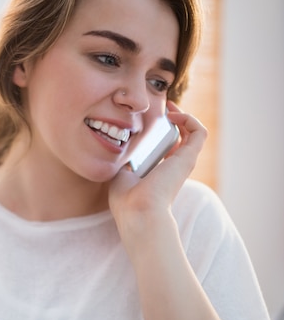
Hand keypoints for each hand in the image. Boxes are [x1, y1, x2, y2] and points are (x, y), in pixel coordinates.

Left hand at [108, 104, 206, 235]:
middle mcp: (174, 168)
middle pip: (182, 139)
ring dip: (184, 117)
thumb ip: (123, 163)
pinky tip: (172, 115)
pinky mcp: (188, 158)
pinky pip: (199, 132)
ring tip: (168, 108)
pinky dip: (189, 119)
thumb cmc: (127, 201)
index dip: (161, 133)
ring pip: (194, 134)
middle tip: (162, 108)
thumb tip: (120, 152)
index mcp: (160, 173)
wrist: (138, 211)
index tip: (149, 120)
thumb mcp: (120, 176)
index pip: (167, 149)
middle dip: (174, 121)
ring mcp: (183, 163)